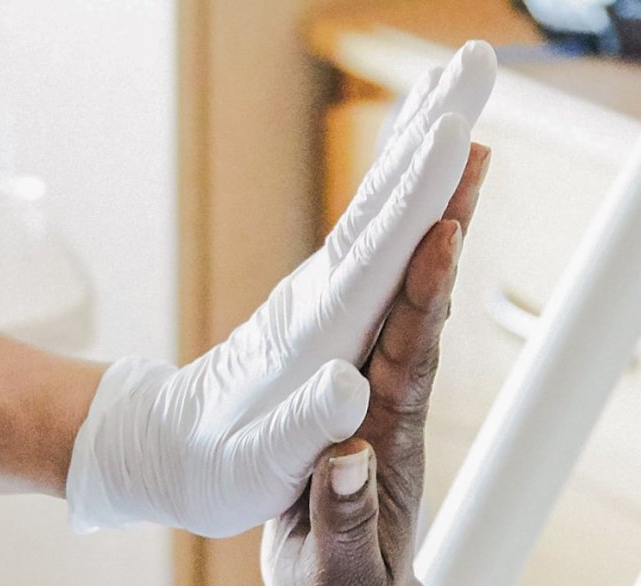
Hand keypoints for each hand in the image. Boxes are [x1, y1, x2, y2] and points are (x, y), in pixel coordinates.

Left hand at [64, 42, 498, 535]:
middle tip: (478, 60)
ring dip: (424, 132)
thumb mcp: (254, 467)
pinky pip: (379, 215)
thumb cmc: (214, 469)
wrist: (163, 448)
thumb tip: (351, 390)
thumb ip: (304, 427)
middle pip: (388, 198)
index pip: (378, 251)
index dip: (420, 195)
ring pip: (384, 195)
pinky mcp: (330, 289)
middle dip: (434, 128)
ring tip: (460, 74)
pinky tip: (424, 142)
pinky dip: (407, 171)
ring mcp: (326, 284)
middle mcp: (324, 291)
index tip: (455, 135)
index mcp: (317, 333)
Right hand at [265, 144, 484, 585]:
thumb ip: (337, 525)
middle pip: (422, 309)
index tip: (442, 234)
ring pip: (407, 307)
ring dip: (430, 234)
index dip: (424, 297)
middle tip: (470, 151)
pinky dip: (396, 267)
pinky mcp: (361, 408)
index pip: (409, 359)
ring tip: (453, 158)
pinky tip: (404, 220)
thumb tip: (341, 458)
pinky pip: (380, 324)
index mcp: (384, 447)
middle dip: (445, 230)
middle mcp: (391, 413)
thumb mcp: (333, 583)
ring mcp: (380, 408)